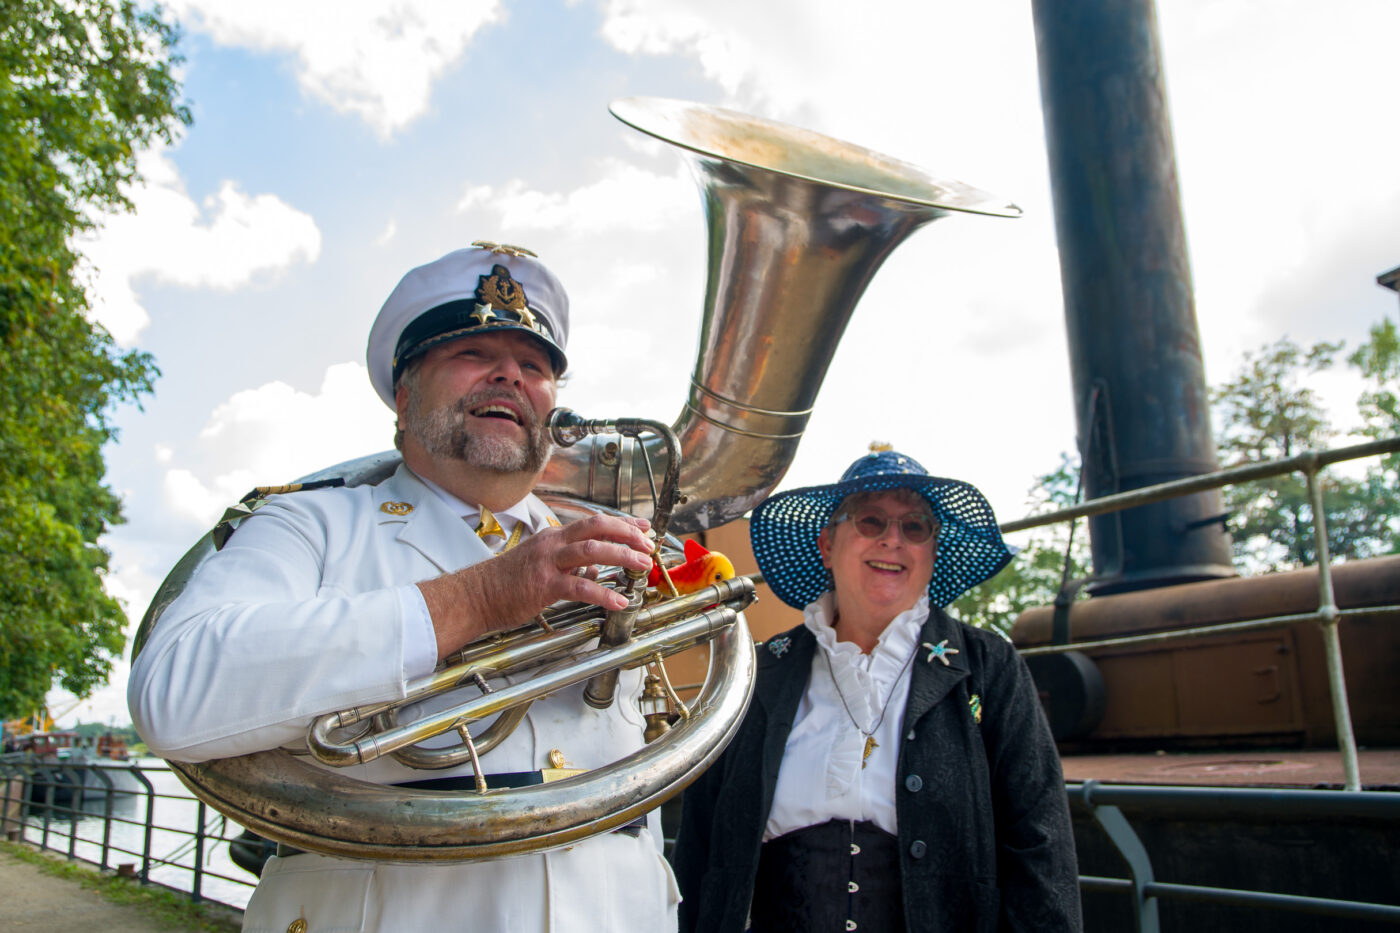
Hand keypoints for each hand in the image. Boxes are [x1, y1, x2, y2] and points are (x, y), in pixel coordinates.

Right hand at [419, 513, 653, 658]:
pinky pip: (579, 587)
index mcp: (554, 537)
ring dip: (621, 556)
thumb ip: (571, 565)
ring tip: (642, 565)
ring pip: (591, 551)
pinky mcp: (543, 586)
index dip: (622, 523)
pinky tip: (619, 600)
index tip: (644, 527)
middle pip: (596, 528)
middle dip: (627, 535)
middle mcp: (553, 544)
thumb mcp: (542, 564)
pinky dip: (603, 593)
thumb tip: (597, 568)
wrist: (477, 595)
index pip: (594, 523)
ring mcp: (548, 563)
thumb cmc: (507, 582)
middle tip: (647, 546)